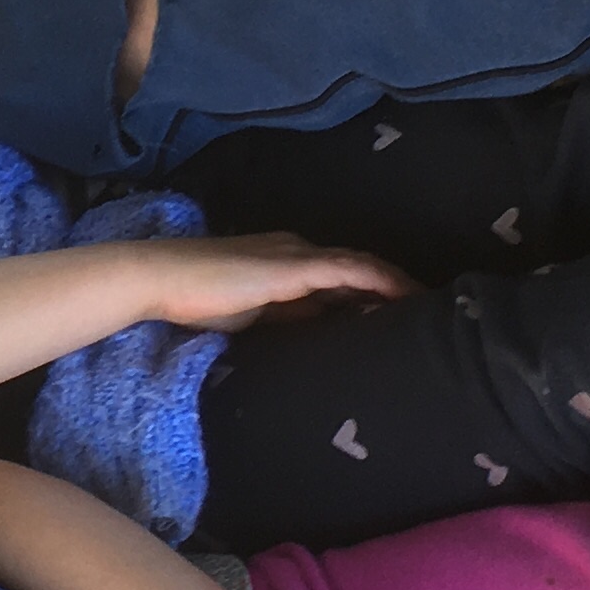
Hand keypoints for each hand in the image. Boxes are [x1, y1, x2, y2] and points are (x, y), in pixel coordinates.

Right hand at [123, 233, 415, 330]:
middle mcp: (296, 250)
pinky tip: (403, 296)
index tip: (399, 311)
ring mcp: (295, 255)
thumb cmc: (194, 300)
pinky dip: (380, 281)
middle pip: (357, 267)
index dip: (371, 290)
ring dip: (396, 284)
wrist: (161, 278)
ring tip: (427, 304)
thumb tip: (311, 338)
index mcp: (284, 261)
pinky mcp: (293, 267)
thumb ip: (280, 320)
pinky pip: (349, 271)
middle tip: (427, 308)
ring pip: (360, 266)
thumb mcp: (248, 315)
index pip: (339, 274)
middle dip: (393, 286)